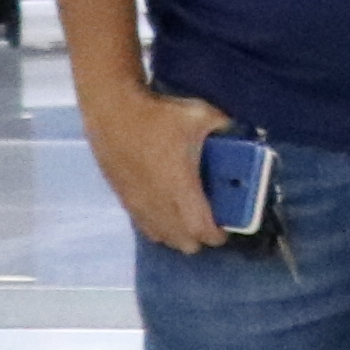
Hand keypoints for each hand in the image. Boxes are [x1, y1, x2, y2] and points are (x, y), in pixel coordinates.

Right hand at [84, 81, 237, 255]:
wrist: (112, 110)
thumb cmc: (158, 114)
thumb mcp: (201, 115)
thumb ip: (224, 126)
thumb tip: (237, 129)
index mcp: (180, 186)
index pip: (199, 227)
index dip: (214, 235)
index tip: (225, 232)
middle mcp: (157, 201)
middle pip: (179, 239)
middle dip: (197, 240)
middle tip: (209, 229)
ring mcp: (136, 200)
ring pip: (158, 234)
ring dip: (175, 236)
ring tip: (188, 228)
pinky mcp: (122, 195)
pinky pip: (141, 223)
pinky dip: (156, 227)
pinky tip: (162, 221)